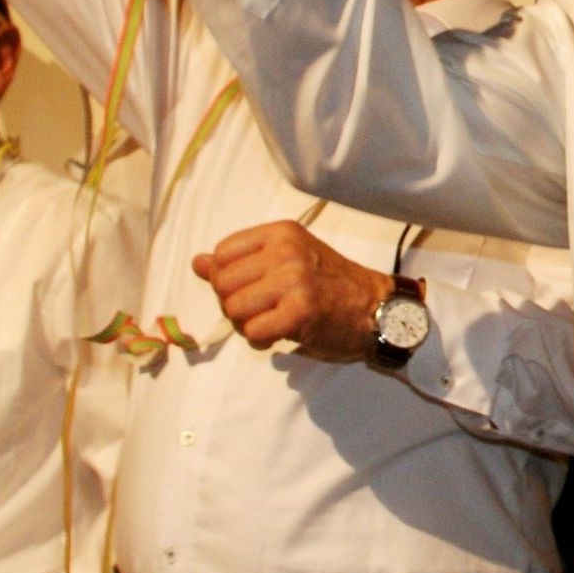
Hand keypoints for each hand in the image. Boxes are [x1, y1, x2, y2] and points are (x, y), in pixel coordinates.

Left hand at [192, 221, 394, 361]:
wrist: (375, 308)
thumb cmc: (330, 284)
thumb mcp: (287, 260)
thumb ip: (242, 260)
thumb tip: (197, 263)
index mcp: (281, 233)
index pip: (221, 254)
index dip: (226, 278)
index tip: (250, 289)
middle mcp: (286, 251)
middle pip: (222, 283)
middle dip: (233, 304)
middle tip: (260, 311)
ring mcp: (294, 280)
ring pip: (234, 308)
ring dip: (246, 324)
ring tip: (269, 323)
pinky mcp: (300, 311)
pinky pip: (253, 331)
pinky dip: (260, 339)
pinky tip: (278, 335)